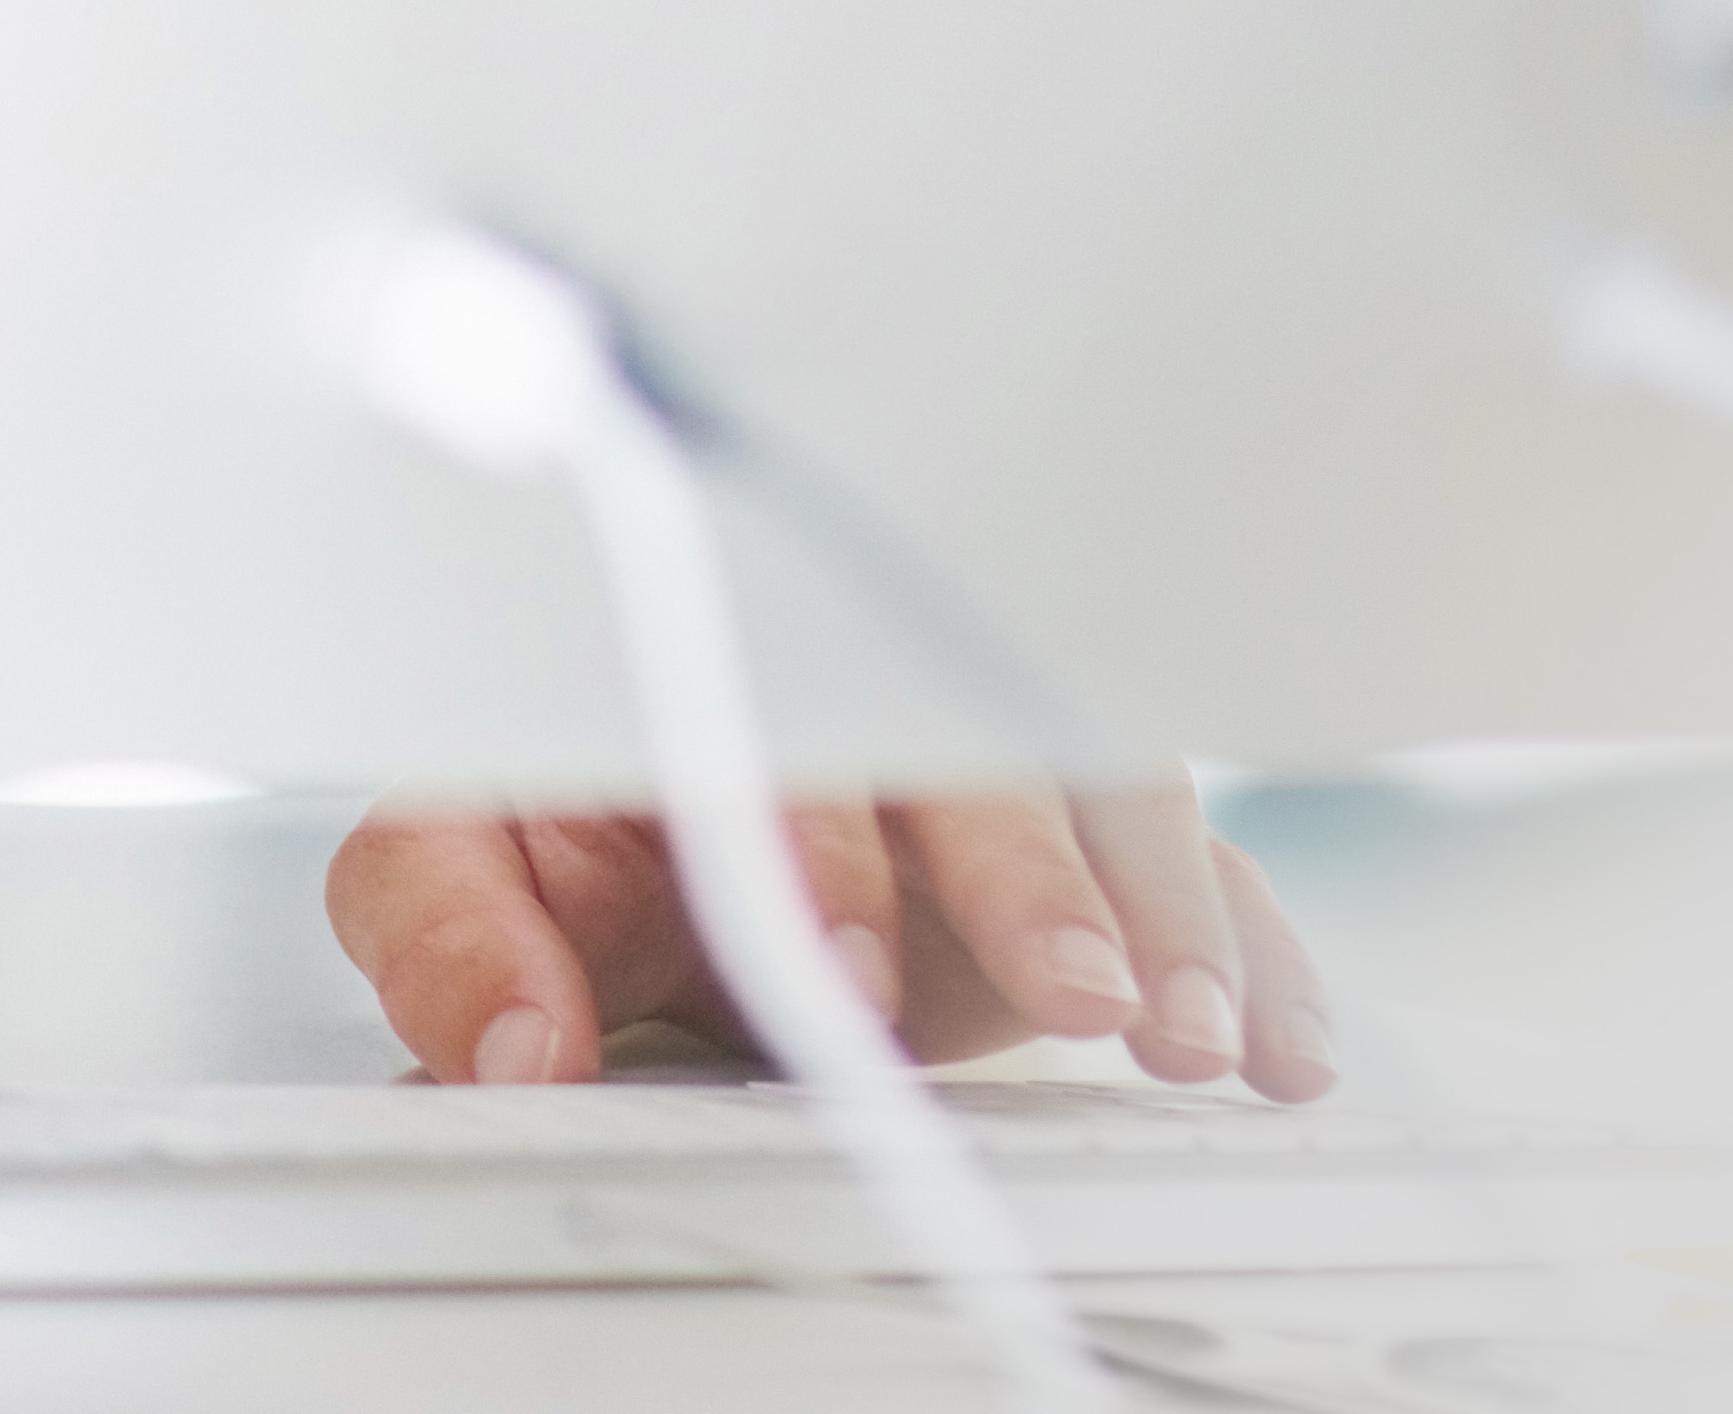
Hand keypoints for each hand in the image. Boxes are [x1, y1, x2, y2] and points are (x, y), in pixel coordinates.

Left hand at [330, 786, 1330, 1096]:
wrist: (636, 824)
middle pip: (983, 761)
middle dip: (1039, 878)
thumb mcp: (448, 865)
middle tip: (1088, 995)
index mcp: (720, 687)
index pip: (793, 752)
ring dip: (1167, 916)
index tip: (844, 974)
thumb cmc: (552, 822)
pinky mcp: (1075, 849)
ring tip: (1197, 1034)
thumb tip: (515, 1046)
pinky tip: (1284, 1043)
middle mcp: (873, 710)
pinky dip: (1255, 950)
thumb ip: (457, 941)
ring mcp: (987, 778)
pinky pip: (1193, 872)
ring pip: (1110, 799)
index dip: (823, 861)